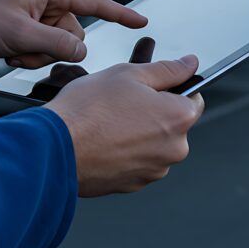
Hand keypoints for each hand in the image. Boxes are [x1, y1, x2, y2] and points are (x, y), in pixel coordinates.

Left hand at [0, 0, 146, 68]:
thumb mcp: (20, 34)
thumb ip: (56, 44)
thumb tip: (81, 52)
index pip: (95, 2)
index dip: (120, 14)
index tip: (141, 22)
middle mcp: (46, 0)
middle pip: (74, 33)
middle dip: (53, 49)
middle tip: (25, 49)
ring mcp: (34, 15)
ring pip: (57, 45)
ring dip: (37, 55)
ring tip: (12, 51)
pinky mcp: (24, 28)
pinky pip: (40, 48)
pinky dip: (27, 55)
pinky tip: (8, 53)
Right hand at [47, 54, 205, 196]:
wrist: (54, 149)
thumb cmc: (88, 111)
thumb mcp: (130, 74)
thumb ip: (167, 68)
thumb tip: (189, 63)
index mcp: (178, 118)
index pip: (194, 98)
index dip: (173, 86)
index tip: (154, 85)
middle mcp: (173, 149)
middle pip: (172, 121)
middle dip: (153, 108)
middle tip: (123, 98)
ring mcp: (153, 170)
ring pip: (153, 142)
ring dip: (138, 129)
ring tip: (109, 118)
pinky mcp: (133, 184)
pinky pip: (136, 160)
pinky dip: (125, 149)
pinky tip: (104, 137)